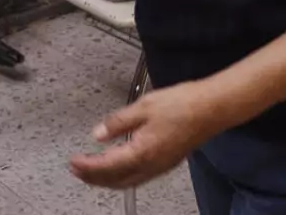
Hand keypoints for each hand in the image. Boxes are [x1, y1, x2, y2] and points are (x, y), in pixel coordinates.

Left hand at [71, 81, 234, 190]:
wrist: (213, 108)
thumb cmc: (183, 104)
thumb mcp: (144, 106)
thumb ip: (118, 122)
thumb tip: (98, 134)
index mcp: (142, 152)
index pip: (106, 166)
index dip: (87, 167)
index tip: (73, 162)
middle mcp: (151, 165)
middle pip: (115, 180)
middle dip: (94, 178)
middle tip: (77, 170)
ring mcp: (161, 166)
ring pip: (128, 181)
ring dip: (108, 179)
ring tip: (93, 172)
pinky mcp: (168, 161)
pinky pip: (139, 176)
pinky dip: (123, 175)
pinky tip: (120, 165)